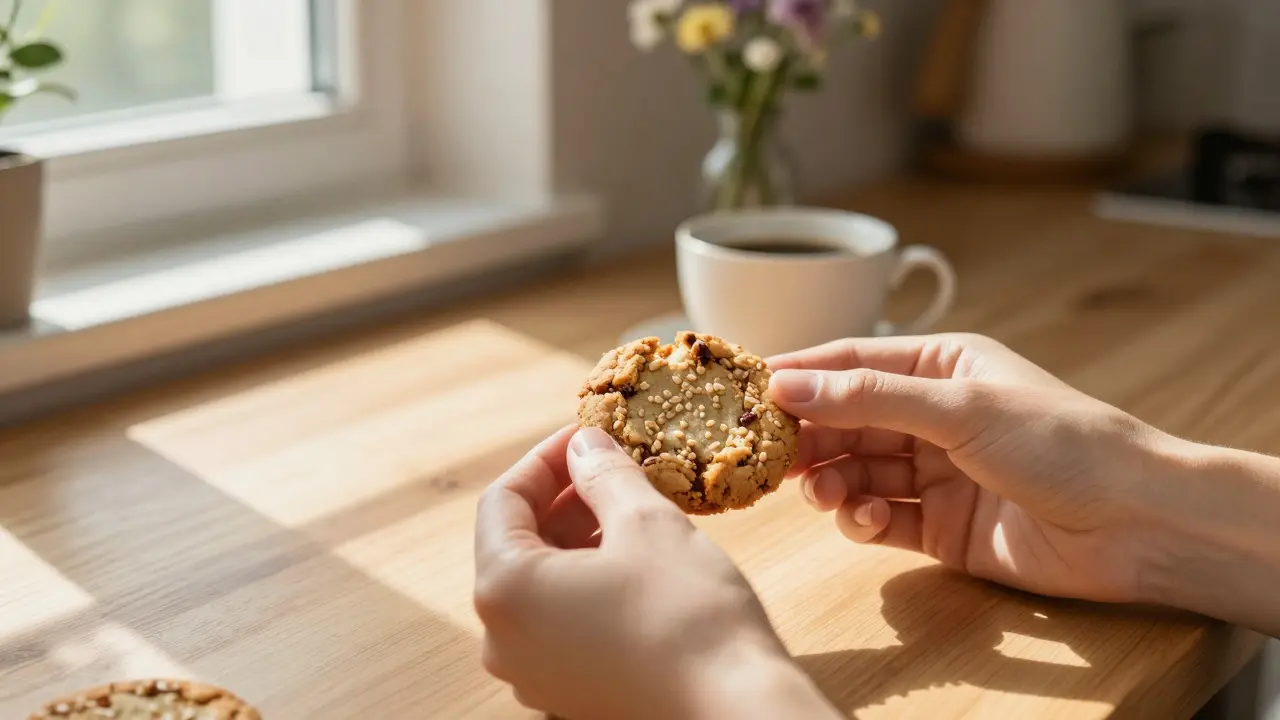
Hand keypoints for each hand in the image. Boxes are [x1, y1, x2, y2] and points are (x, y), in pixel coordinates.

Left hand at [473, 426, 839, 719]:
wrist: (734, 709)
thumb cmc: (688, 615)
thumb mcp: (646, 522)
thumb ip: (604, 473)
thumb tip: (584, 444)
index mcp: (505, 590)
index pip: (503, 500)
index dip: (546, 458)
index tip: (587, 434)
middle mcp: (502, 639)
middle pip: (517, 543)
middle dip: (564, 498)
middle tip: (613, 464)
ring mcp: (533, 672)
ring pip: (542, 583)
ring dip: (579, 537)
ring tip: (631, 507)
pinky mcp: (567, 692)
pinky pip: (561, 620)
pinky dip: (587, 581)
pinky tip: (635, 559)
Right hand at [767, 333, 1178, 604]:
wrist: (1133, 525)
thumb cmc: (1060, 442)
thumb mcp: (960, 406)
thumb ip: (870, 397)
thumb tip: (788, 382)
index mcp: (940, 366)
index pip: (851, 362)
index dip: (798, 374)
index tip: (746, 390)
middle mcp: (932, 415)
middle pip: (844, 420)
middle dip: (807, 437)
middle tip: (767, 456)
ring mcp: (934, 473)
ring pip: (854, 470)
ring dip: (827, 481)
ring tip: (817, 493)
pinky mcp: (938, 527)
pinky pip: (877, 517)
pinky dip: (858, 518)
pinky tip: (859, 520)